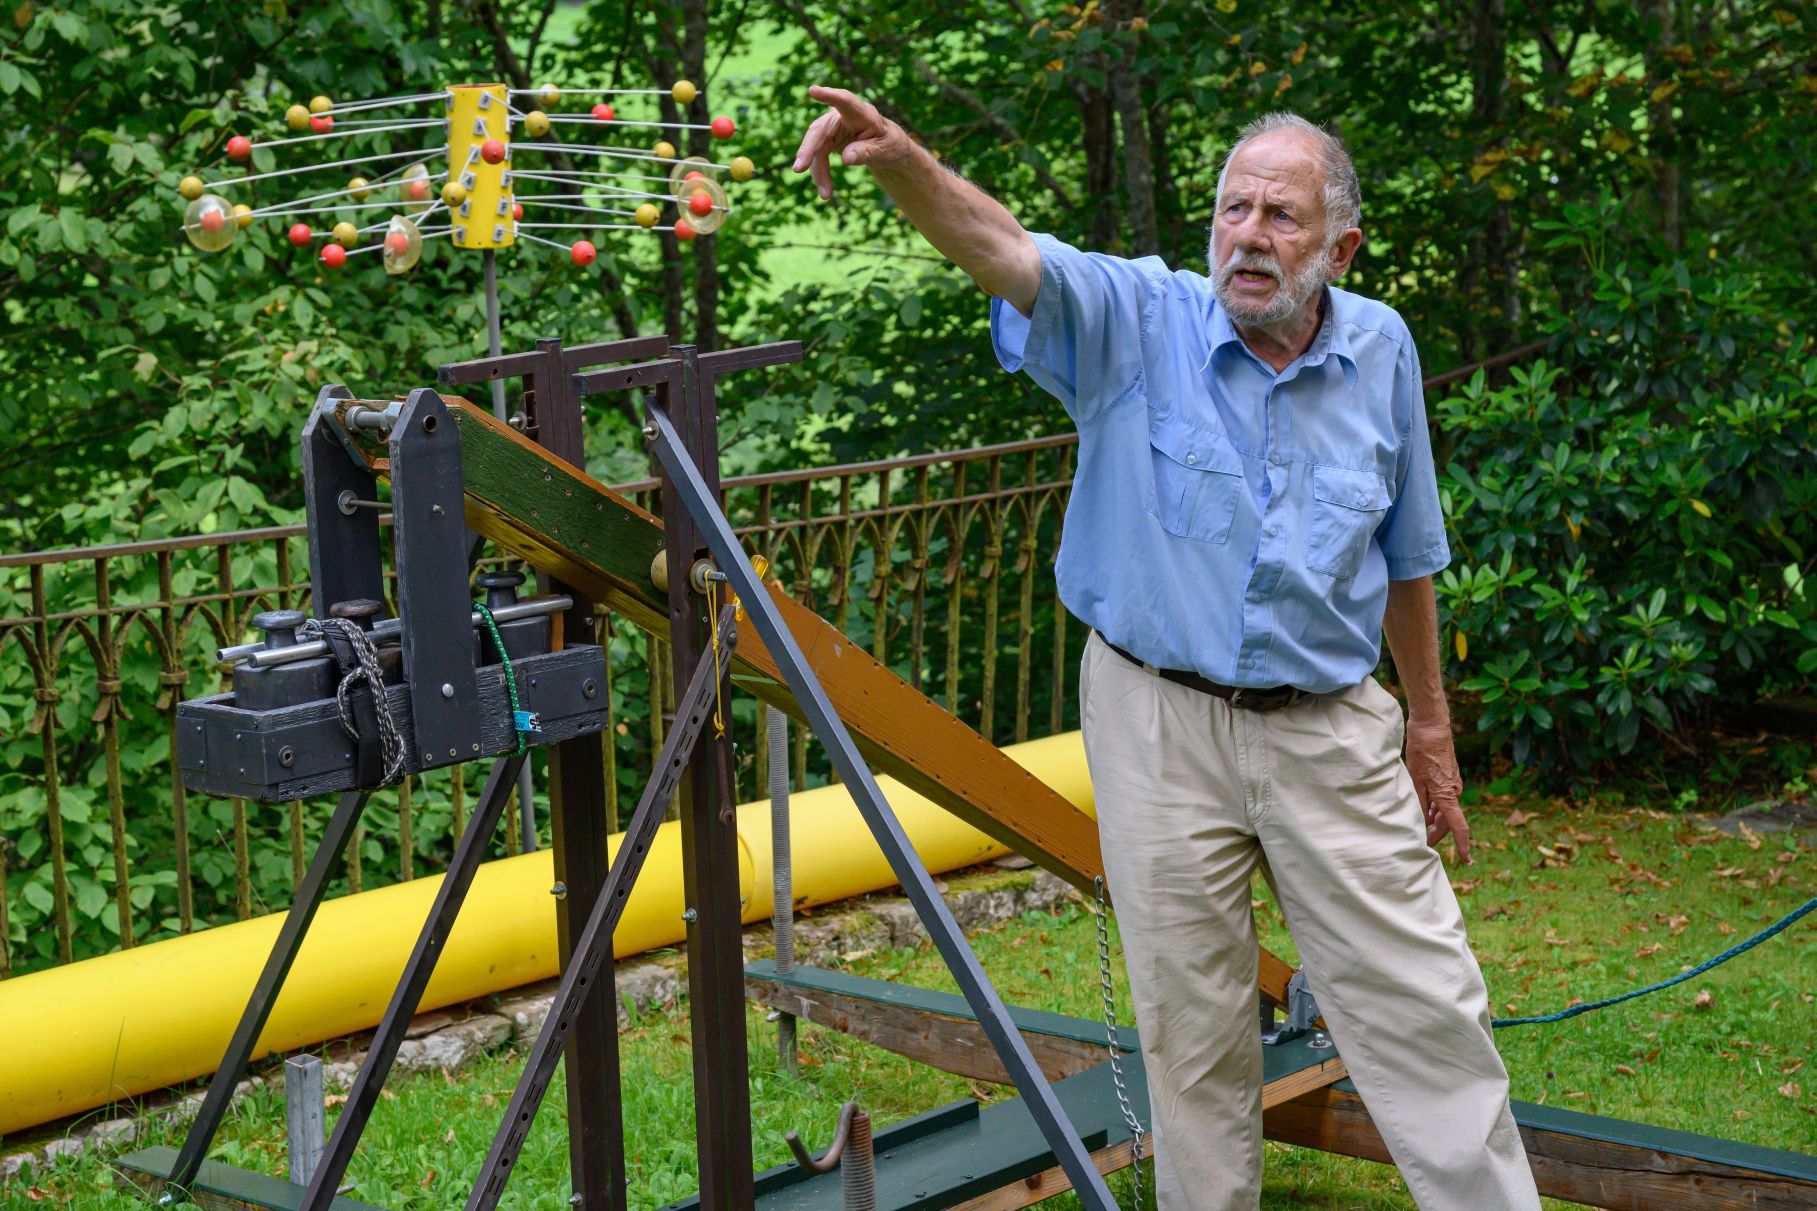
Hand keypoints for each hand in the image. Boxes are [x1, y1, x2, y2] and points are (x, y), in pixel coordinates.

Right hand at [792, 85, 915, 200]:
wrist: (884, 148)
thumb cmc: (888, 144)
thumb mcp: (884, 150)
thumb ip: (867, 152)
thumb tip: (846, 159)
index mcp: (862, 113)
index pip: (845, 101)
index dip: (830, 96)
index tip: (813, 90)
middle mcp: (842, 116)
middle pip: (820, 130)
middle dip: (809, 149)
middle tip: (799, 168)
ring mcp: (832, 127)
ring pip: (816, 147)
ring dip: (817, 171)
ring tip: (825, 195)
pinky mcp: (826, 140)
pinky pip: (818, 157)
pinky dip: (820, 174)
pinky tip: (826, 191)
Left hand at [1406, 715, 1469, 863]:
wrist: (1432, 726)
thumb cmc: (1422, 752)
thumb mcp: (1415, 781)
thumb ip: (1420, 804)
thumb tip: (1422, 823)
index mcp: (1448, 795)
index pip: (1458, 826)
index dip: (1462, 845)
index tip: (1466, 860)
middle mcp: (1454, 791)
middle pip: (1449, 820)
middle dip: (1438, 834)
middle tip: (1424, 843)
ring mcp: (1452, 783)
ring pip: (1446, 808)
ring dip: (1435, 819)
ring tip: (1420, 826)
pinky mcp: (1448, 776)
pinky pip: (1444, 797)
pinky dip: (1435, 806)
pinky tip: (1424, 807)